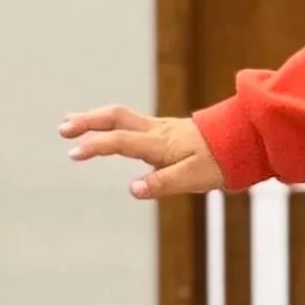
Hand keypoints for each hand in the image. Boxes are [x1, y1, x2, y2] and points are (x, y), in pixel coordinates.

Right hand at [60, 106, 222, 199]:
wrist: (241, 143)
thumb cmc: (218, 162)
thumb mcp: (193, 178)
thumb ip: (163, 183)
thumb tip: (133, 189)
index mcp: (159, 144)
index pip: (120, 141)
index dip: (96, 145)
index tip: (73, 152)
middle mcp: (155, 131)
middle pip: (115, 117)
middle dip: (87, 121)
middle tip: (63, 128)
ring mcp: (159, 128)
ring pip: (121, 116)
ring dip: (94, 118)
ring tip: (71, 122)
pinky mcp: (163, 130)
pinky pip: (130, 121)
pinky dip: (109, 122)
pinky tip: (103, 128)